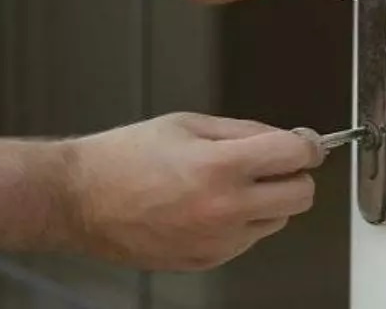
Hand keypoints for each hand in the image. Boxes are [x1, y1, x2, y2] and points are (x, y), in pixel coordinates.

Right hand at [49, 113, 323, 270]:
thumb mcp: (187, 124)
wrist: (80, 200)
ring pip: (279, 220)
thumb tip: (286, 139)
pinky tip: (211, 206)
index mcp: (220, 166)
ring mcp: (218, 240)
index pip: (296, 156)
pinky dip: (243, 222)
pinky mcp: (208, 260)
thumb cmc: (124, 158)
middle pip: (302, 195)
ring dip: (269, 200)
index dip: (306, 144)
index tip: (303, 143)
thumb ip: (243, 131)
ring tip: (230, 184)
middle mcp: (225, 208)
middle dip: (293, 174)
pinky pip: (249, 240)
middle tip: (274, 162)